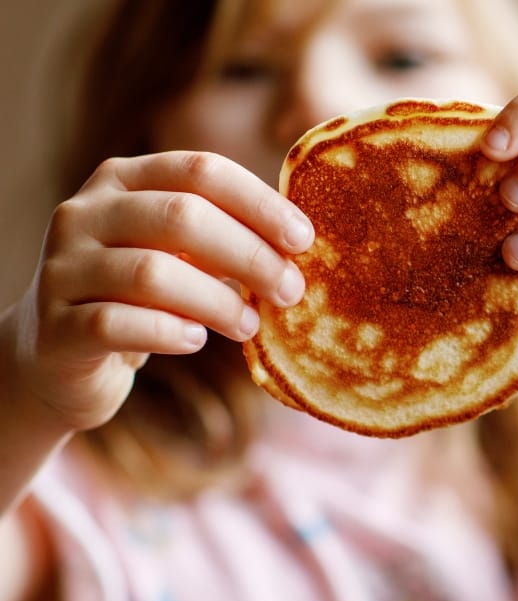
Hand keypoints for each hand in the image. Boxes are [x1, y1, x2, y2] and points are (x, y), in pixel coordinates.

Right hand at [9, 151, 311, 431]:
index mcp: (122, 180)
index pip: (201, 170)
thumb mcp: (179, 252)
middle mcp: (84, 213)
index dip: (260, 203)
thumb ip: (226, 235)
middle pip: (182, 216)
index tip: (304, 241)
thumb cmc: (141, 296)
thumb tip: (302, 243)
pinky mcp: (55, 327)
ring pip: (152, 273)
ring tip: (248, 325)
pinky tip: (196, 340)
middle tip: (290, 291)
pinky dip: (169, 332)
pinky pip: (118, 323)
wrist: (58, 356)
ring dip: (217, 302)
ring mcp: (62, 268)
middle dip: (250, 255)